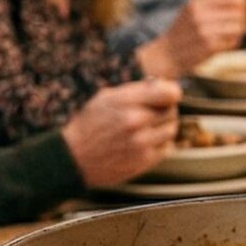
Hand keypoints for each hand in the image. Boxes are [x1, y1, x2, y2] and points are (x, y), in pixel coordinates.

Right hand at [61, 78, 181, 187]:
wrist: (74, 159)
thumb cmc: (90, 125)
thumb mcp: (105, 98)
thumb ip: (135, 90)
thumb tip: (164, 85)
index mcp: (126, 102)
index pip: (169, 93)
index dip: (171, 92)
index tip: (168, 95)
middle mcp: (135, 122)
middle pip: (171, 111)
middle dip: (164, 109)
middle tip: (152, 112)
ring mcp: (141, 143)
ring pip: (171, 129)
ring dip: (163, 127)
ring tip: (147, 127)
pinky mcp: (144, 161)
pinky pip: (166, 147)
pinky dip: (159, 144)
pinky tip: (144, 142)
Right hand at [135, 0, 245, 77]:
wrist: (167, 55)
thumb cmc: (183, 32)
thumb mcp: (191, 10)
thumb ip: (212, 1)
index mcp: (196, 3)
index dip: (240, 3)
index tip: (238, 9)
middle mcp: (199, 15)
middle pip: (238, 12)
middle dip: (241, 19)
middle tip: (238, 24)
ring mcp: (204, 32)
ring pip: (238, 27)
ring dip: (238, 32)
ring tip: (232, 34)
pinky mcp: (209, 47)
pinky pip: (232, 41)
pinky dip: (232, 42)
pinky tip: (225, 43)